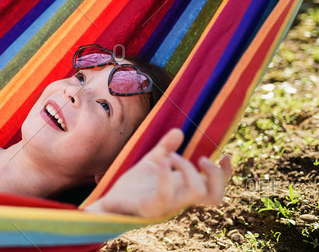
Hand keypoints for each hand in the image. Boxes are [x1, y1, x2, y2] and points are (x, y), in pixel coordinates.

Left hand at [85, 128, 230, 217]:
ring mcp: (167, 204)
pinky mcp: (150, 206)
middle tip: (201, 158)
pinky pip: (166, 194)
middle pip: (215, 196)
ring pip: (196, 193)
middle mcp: (181, 198)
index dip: (226, 173)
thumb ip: (165, 147)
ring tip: (172, 157)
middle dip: (216, 175)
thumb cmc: (135, 185)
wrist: (112, 201)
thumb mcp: (152, 161)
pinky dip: (166, 175)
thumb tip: (179, 131)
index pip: (216, 188)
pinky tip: (161, 161)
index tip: (224, 154)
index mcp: (184, 189)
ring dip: (189, 169)